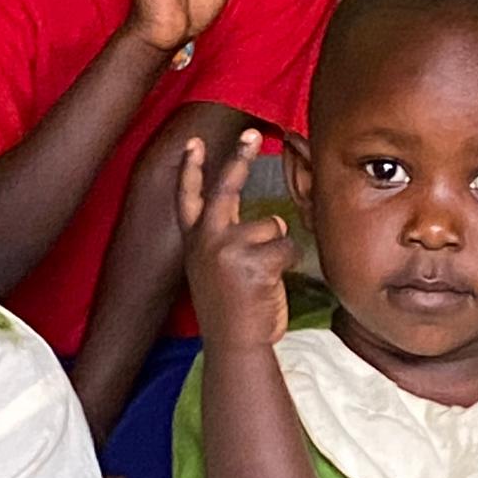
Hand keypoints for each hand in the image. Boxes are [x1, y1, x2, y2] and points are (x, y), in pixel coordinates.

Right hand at [177, 129, 290, 350]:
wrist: (233, 344)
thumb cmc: (231, 310)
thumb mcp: (216, 271)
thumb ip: (231, 241)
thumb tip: (276, 220)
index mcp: (194, 242)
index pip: (188, 197)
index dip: (190, 168)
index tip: (193, 143)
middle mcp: (206, 239)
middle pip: (226, 187)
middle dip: (239, 156)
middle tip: (251, 133)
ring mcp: (228, 248)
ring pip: (272, 224)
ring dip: (278, 247)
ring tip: (262, 277)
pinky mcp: (253, 260)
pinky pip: (288, 245)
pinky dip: (290, 262)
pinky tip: (273, 283)